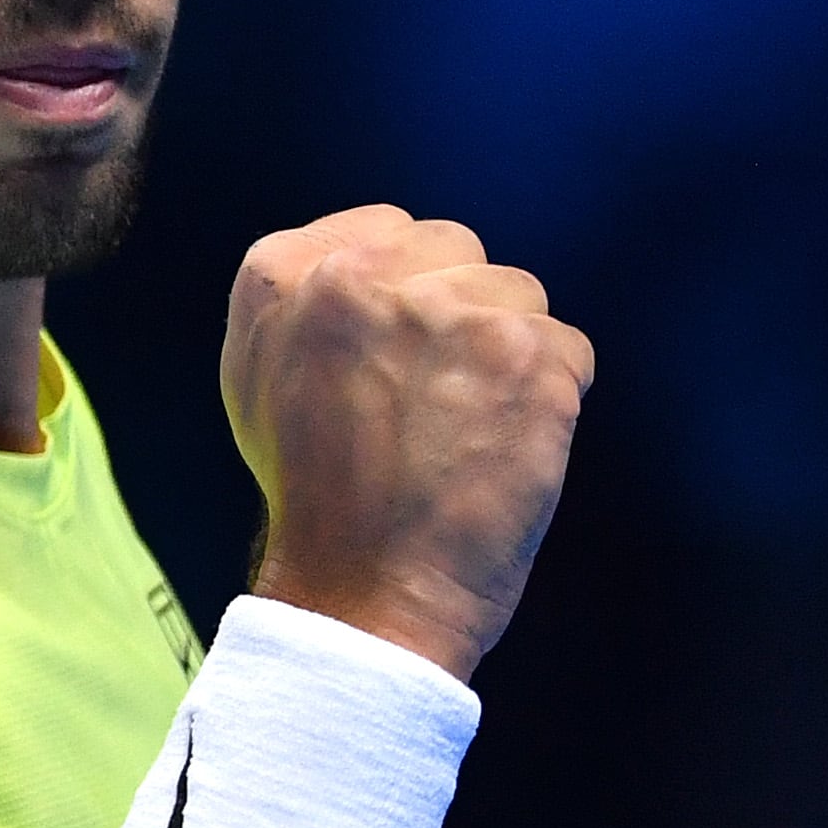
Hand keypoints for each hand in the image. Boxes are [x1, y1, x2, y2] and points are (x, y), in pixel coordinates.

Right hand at [221, 205, 592, 681]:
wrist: (362, 597)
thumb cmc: (313, 503)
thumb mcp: (258, 378)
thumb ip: (304, 301)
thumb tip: (374, 254)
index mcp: (286, 275)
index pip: (391, 230)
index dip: (411, 293)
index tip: (405, 357)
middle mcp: (364, 277)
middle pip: (461, 252)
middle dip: (462, 316)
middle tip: (435, 403)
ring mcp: (450, 312)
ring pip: (520, 296)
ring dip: (510, 357)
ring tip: (468, 431)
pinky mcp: (526, 356)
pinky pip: (569, 351)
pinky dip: (552, 401)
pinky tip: (506, 450)